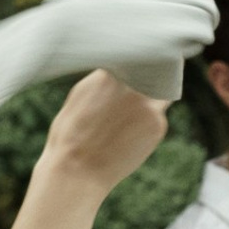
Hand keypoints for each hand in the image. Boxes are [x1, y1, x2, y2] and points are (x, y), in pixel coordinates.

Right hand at [41, 68, 169, 192]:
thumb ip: (104, 81)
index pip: (132, 57)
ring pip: (158, 94)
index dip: (135, 62)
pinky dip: (148, 120)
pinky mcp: (159, 125)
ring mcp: (149, 105)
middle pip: (151, 72)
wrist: (77, 171)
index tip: (133, 65)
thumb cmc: (70, 135)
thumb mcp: (80, 95)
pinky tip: (129, 133)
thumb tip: (121, 72)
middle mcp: (133, 84)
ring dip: (149, 99)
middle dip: (147, 77)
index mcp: (109, 72)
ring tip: (128, 114)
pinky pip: (158, 115)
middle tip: (139, 85)